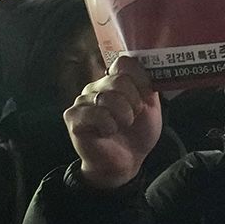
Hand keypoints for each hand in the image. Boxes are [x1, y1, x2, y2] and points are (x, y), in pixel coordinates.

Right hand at [66, 55, 162, 188]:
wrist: (126, 161)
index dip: (140, 78)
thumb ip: (149, 85)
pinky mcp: (73, 117)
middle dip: (135, 102)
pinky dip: (109, 126)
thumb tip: (151, 67)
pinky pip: (97, 114)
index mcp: (114, 81)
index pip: (124, 62)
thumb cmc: (136, 133)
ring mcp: (82, 101)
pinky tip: (107, 133)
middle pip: (119, 80)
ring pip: (108, 97)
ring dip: (124, 116)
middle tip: (133, 117)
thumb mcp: (151, 106)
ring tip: (121, 126)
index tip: (146, 96)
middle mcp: (96, 87)